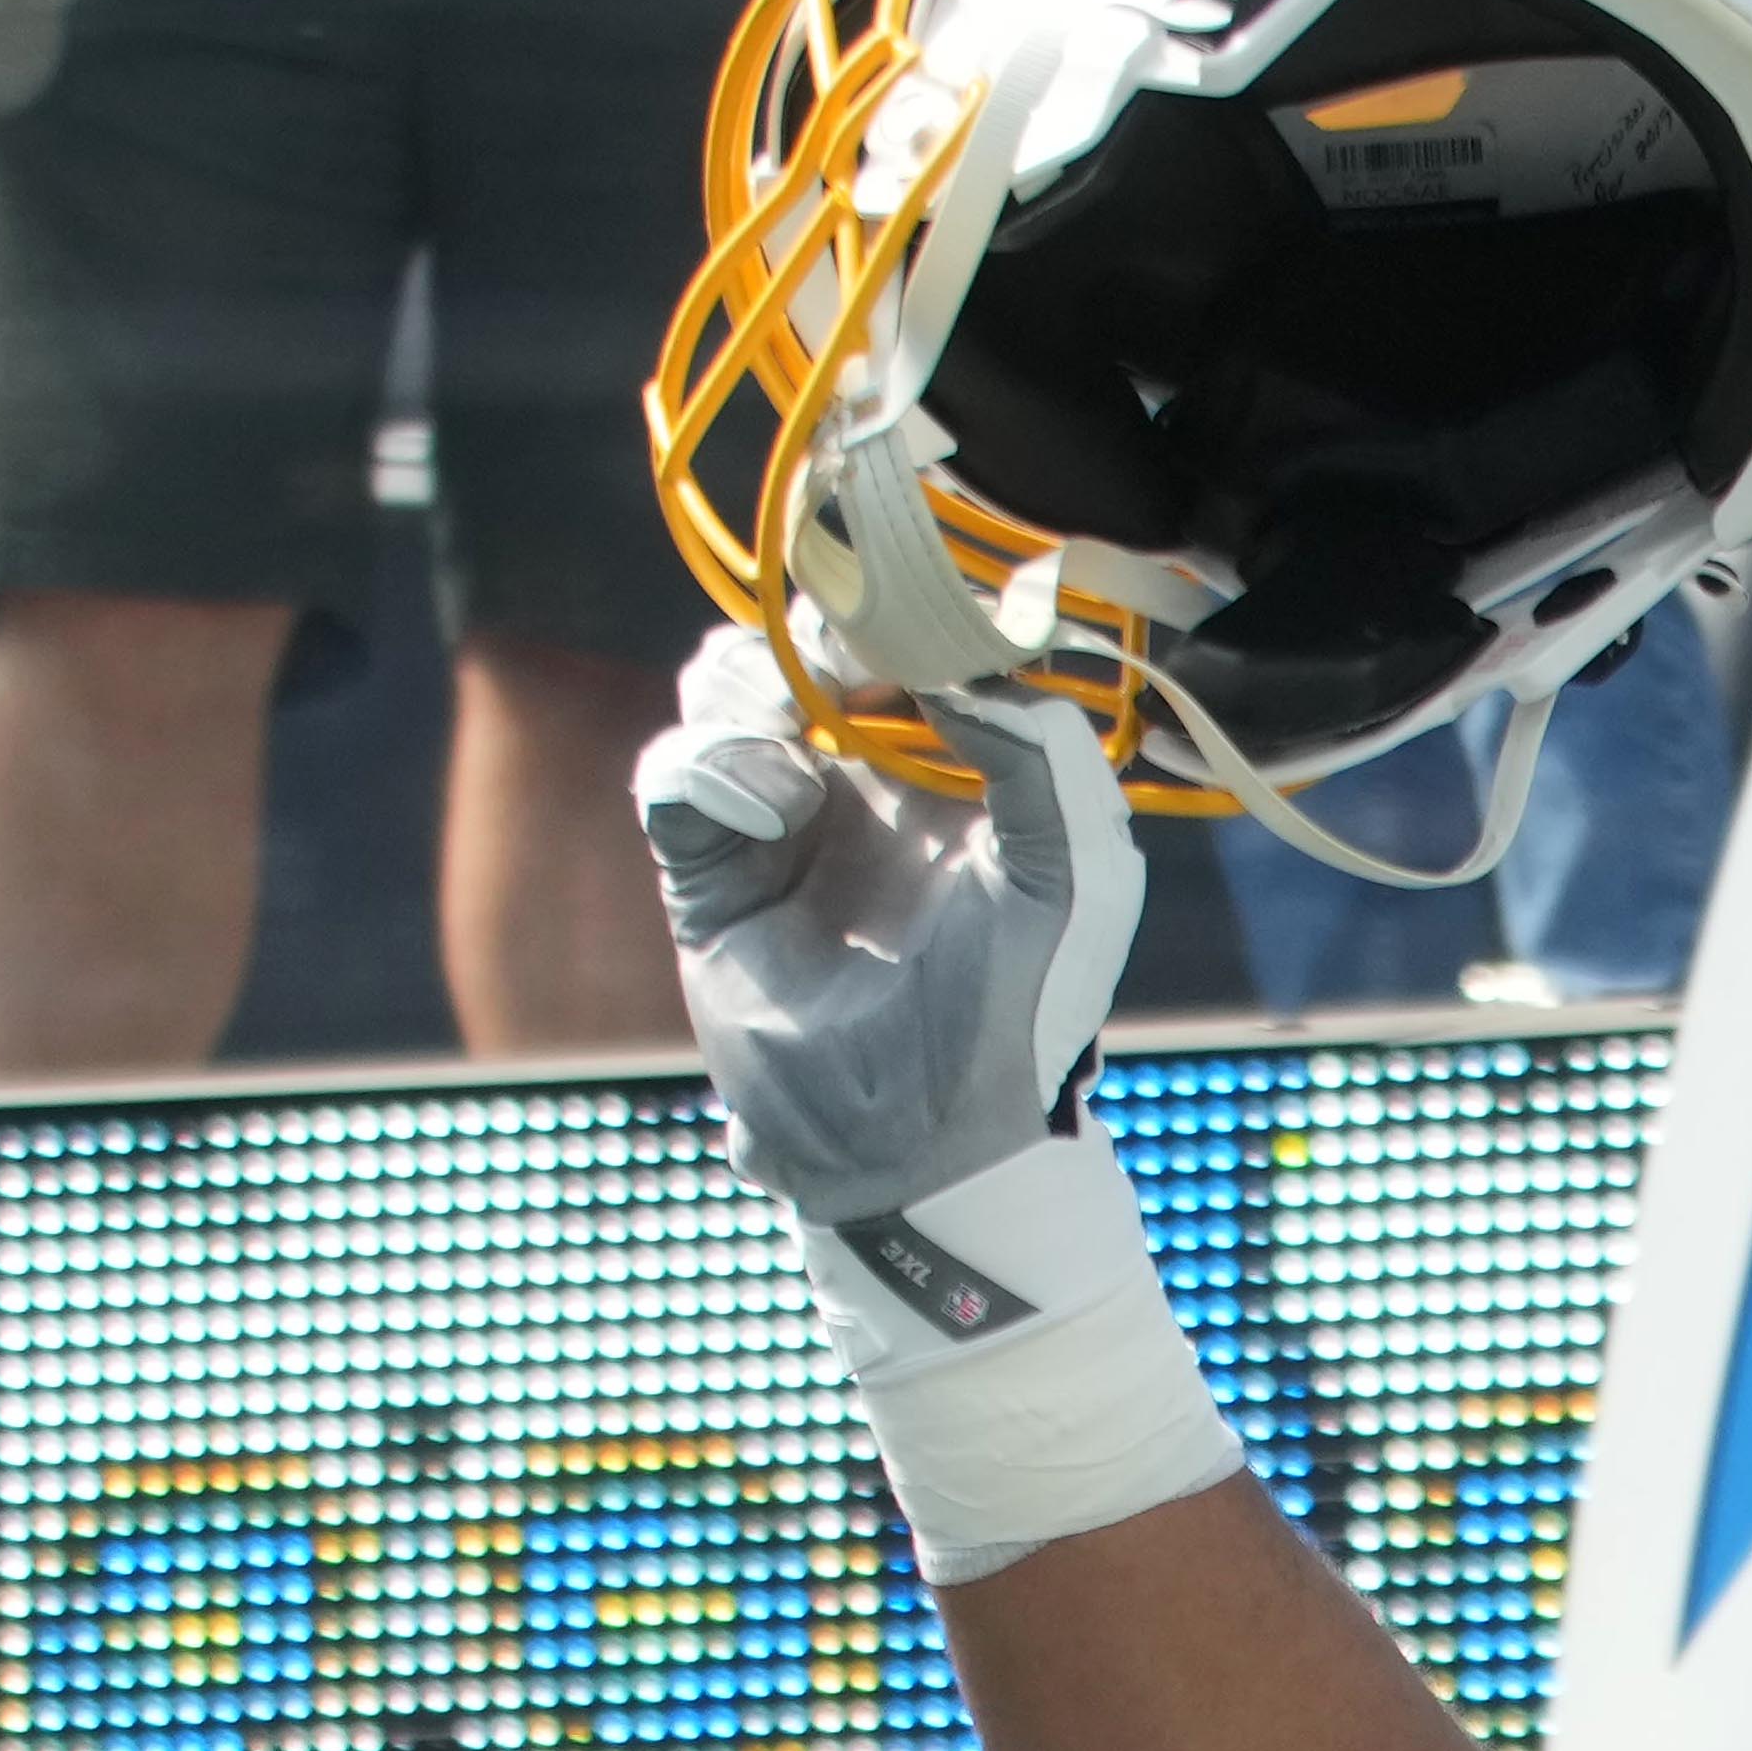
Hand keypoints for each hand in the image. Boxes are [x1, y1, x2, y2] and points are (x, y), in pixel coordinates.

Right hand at [637, 637, 1141, 1236]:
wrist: (929, 1139)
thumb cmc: (1023, 1013)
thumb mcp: (1079, 875)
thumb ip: (1046, 757)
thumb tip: (960, 669)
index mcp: (952, 769)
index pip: (905, 643)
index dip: (898, 611)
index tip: (907, 614)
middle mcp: (859, 782)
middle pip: (800, 643)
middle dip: (816, 633)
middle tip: (845, 666)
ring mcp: (777, 822)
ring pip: (723, 687)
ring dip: (753, 690)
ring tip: (803, 754)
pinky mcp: (708, 875)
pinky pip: (671, 775)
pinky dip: (709, 765)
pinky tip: (774, 805)